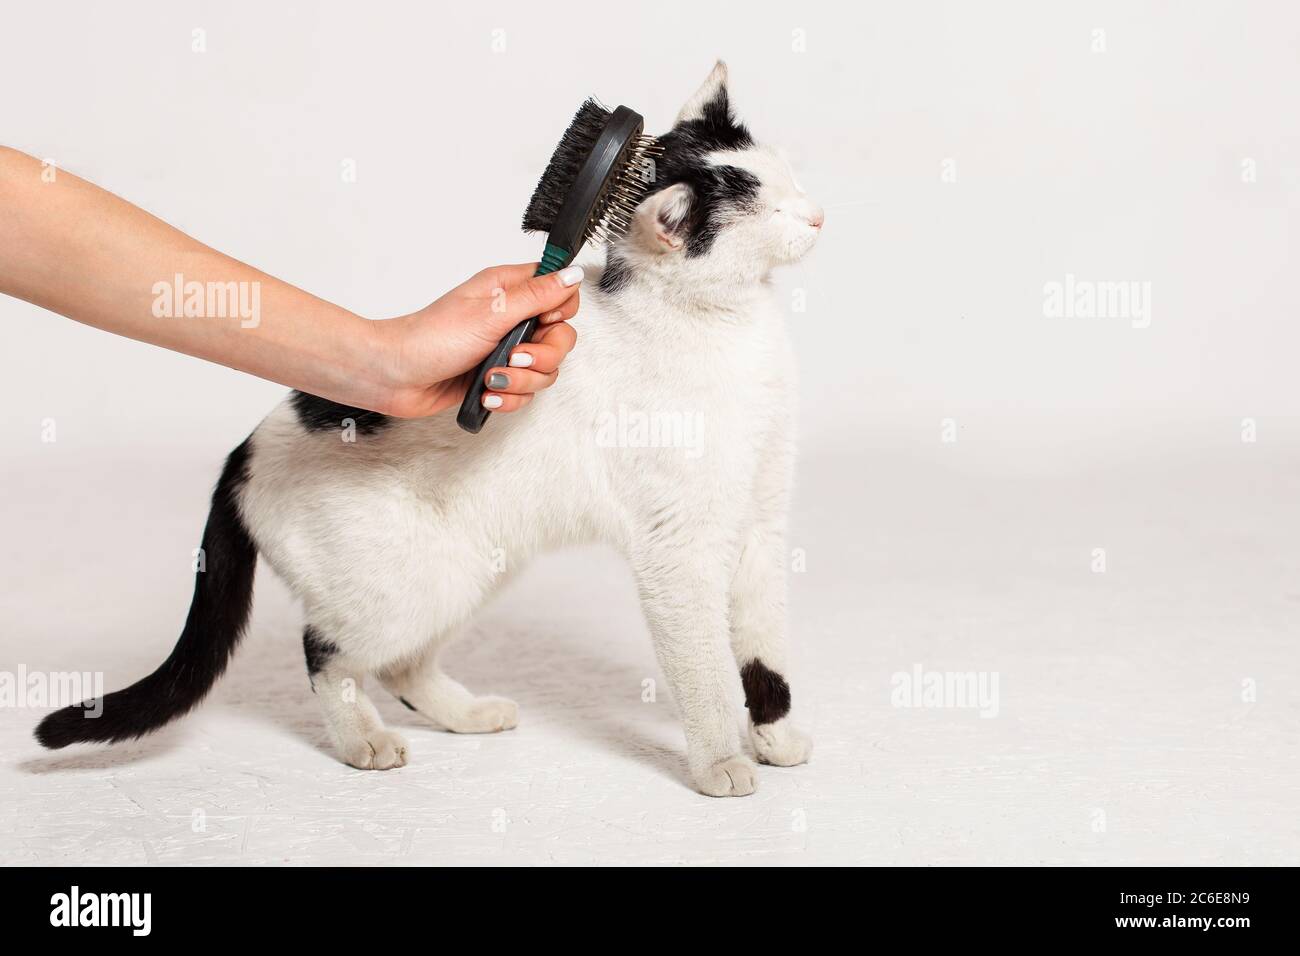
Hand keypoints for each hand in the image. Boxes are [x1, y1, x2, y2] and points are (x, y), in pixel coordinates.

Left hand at [369, 263, 582, 417]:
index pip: (561, 294)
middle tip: (513, 357)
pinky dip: (508, 398)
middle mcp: (511, 319)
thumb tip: (573, 274)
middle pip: (560, 339)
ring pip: (544, 371)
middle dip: (542, 357)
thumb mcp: (491, 312)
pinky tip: (486, 394)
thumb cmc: (430, 338)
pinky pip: (524, 392)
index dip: (559, 312)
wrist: (394, 376)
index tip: (540, 322)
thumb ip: (538, 295)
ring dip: (521, 382)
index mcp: (510, 291)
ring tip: (490, 380)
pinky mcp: (496, 378)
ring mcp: (504, 350)